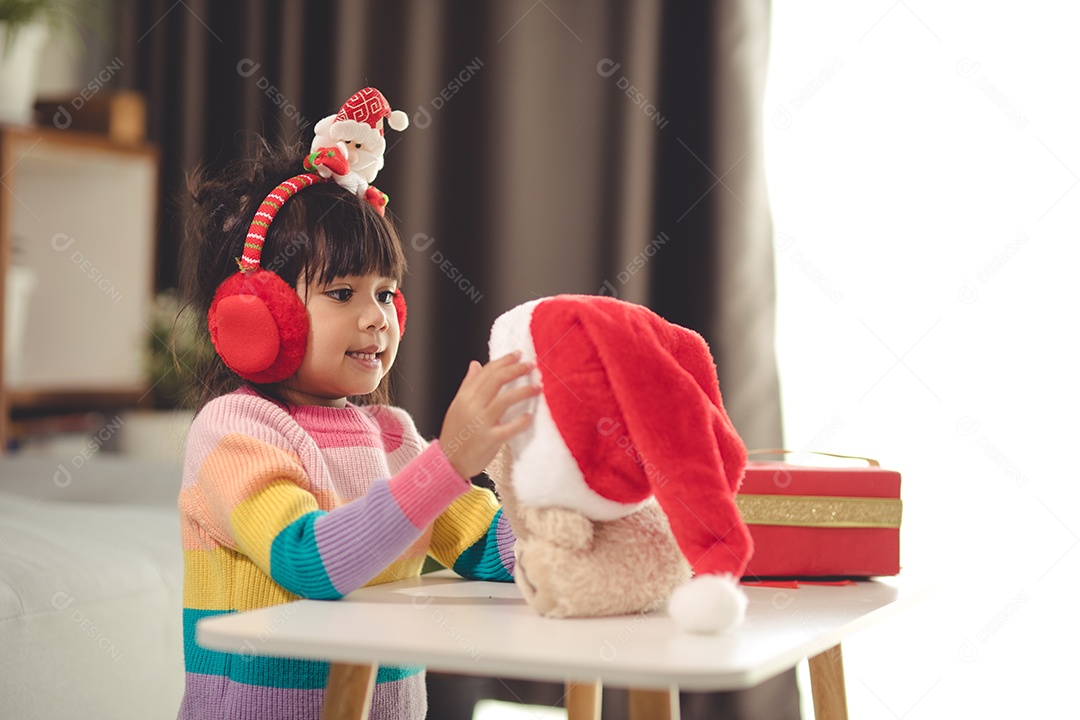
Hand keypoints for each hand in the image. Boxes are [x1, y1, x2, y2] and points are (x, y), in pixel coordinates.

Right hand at [439, 352, 539, 479]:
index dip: (504, 361)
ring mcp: (480, 423)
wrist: (447, 462)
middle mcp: (472, 406)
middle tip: (531, 366)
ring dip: (524, 391)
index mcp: (465, 397)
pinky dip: (521, 422)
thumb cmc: (454, 434)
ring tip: (538, 387)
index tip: (518, 354)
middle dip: (516, 370)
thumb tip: (475, 364)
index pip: (486, 372)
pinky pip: (509, 428)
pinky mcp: (489, 440)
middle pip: (497, 380)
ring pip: (505, 400)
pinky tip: (530, 416)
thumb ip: (468, 384)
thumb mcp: (457, 406)